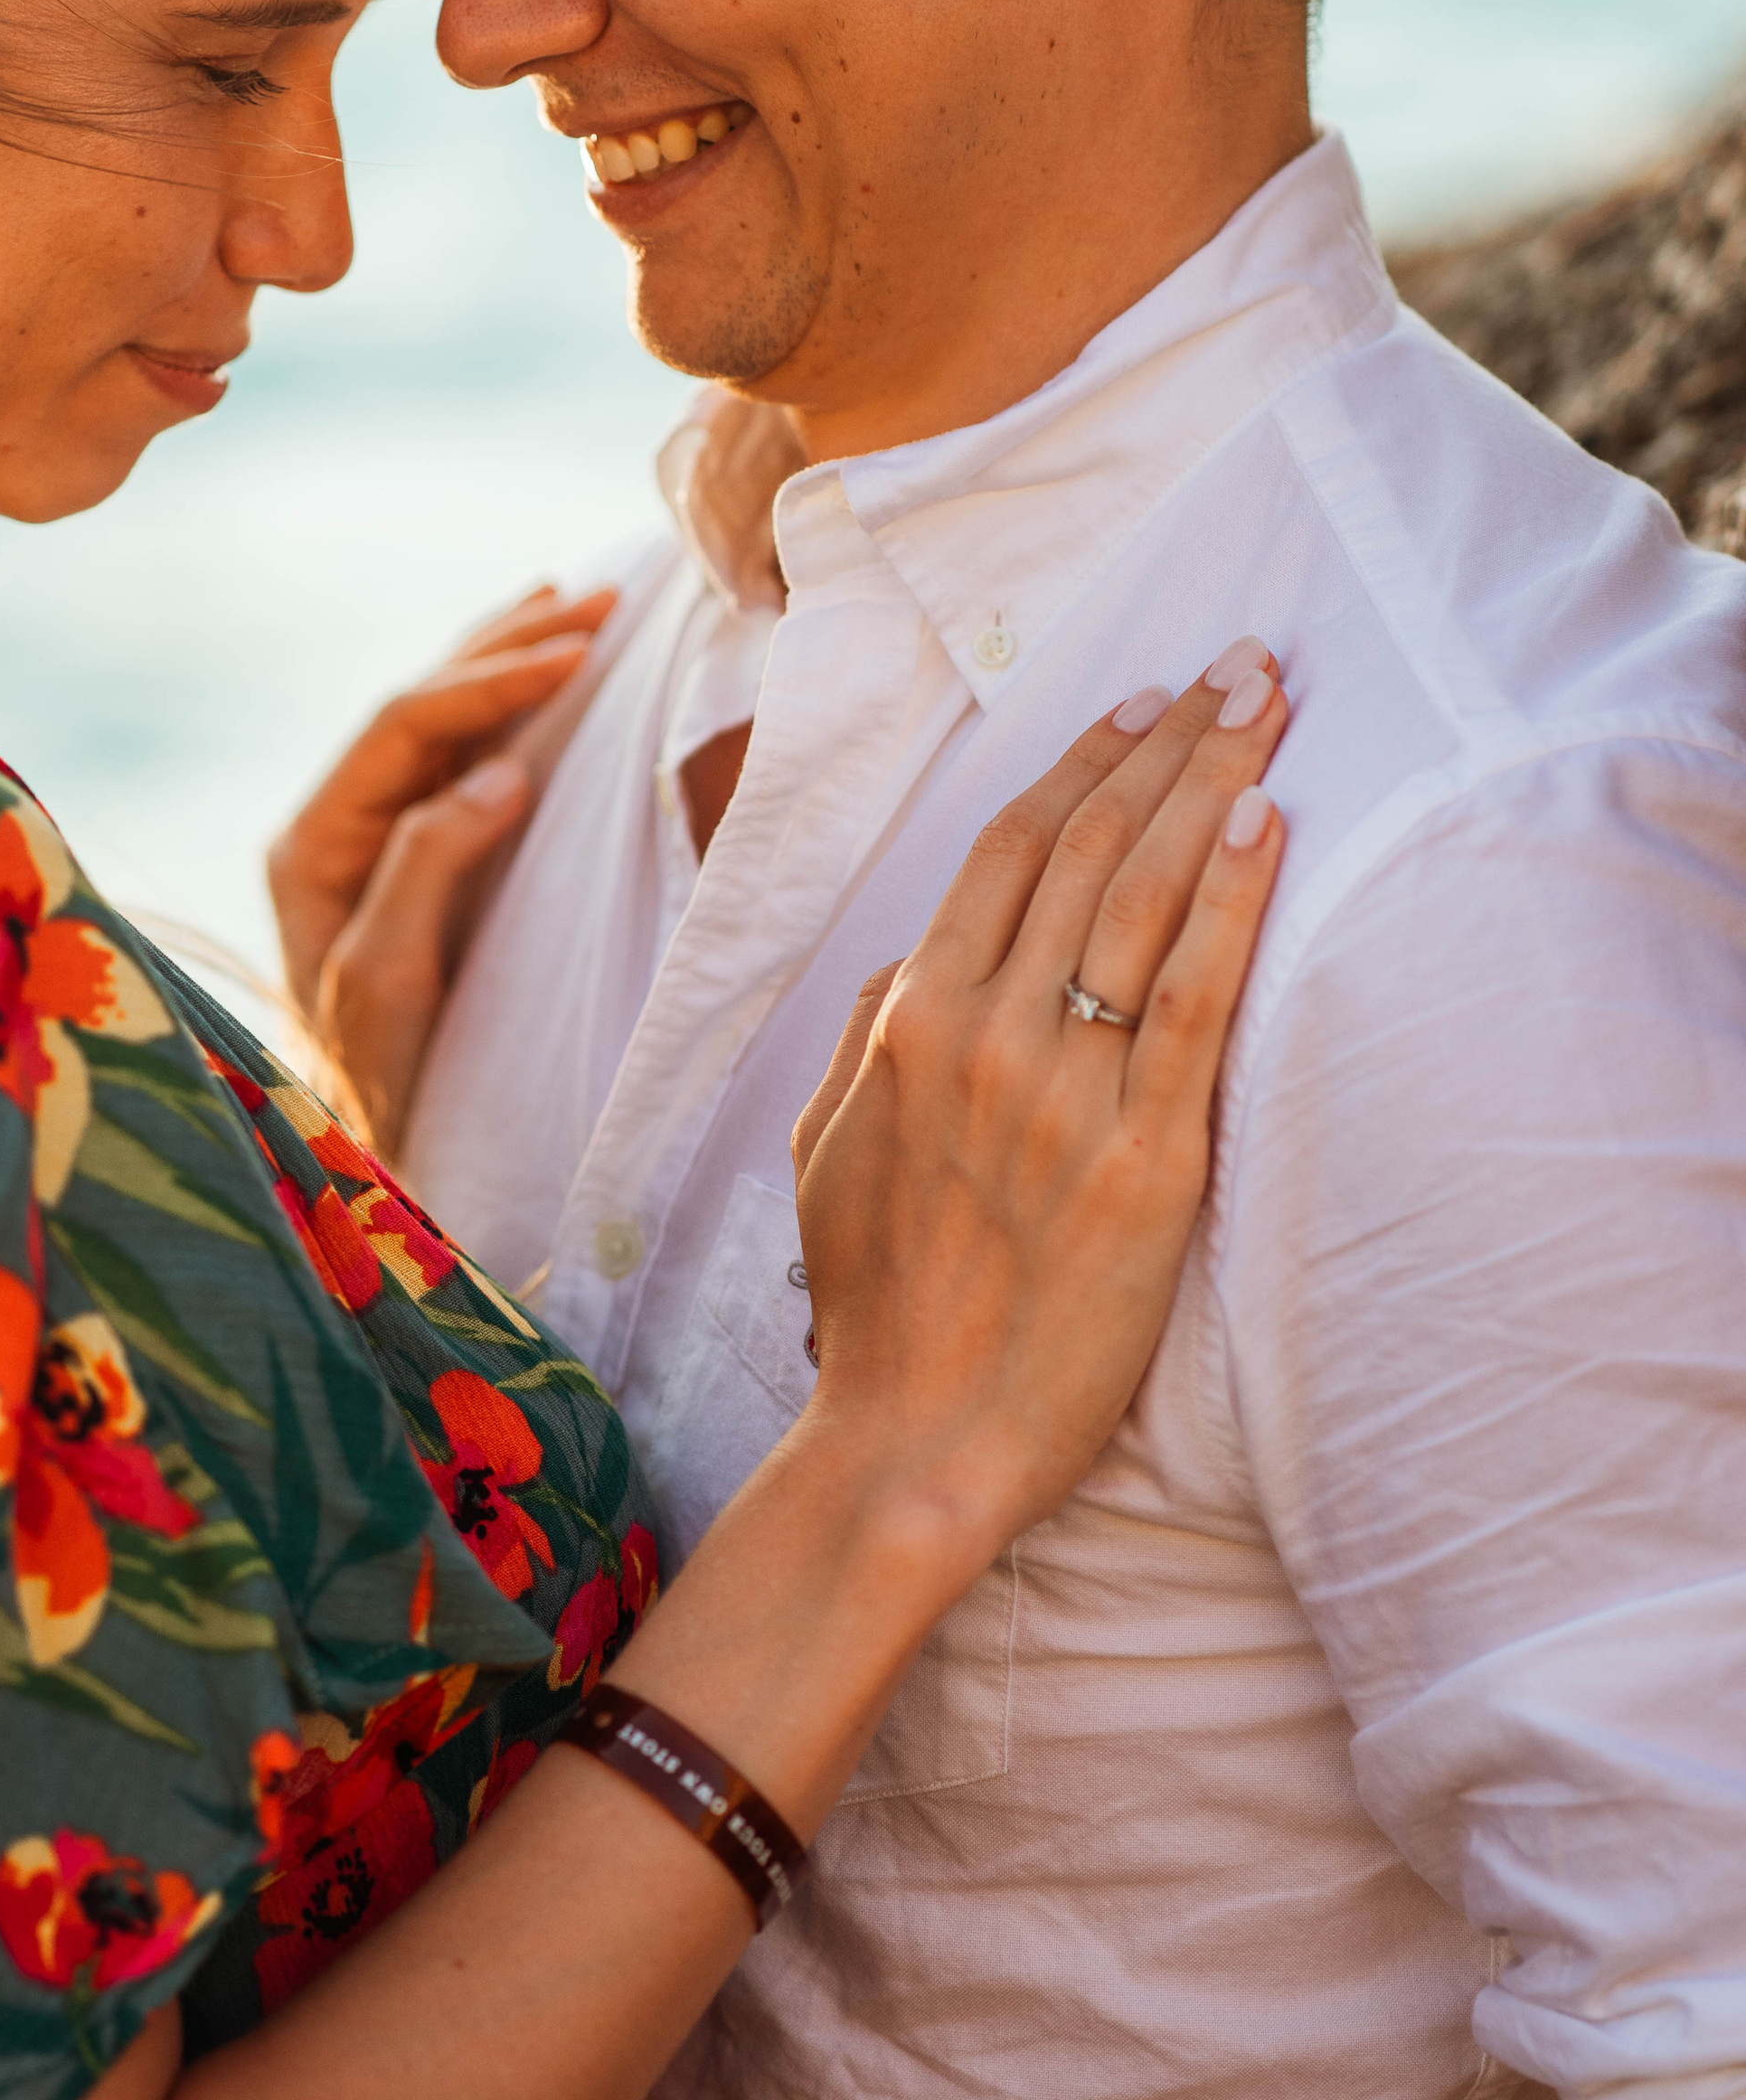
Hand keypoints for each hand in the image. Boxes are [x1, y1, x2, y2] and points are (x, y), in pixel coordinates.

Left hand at [267, 582, 615, 1149]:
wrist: (375, 1153)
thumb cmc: (377, 1079)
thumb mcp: (389, 980)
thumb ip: (428, 866)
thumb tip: (500, 768)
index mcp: (312, 843)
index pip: (402, 725)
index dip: (488, 679)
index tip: (577, 650)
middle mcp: (332, 827)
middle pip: (420, 704)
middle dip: (507, 647)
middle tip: (600, 602)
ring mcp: (370, 841)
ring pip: (440, 721)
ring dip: (507, 658)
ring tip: (570, 604)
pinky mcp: (411, 863)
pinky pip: (457, 760)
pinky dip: (505, 708)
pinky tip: (537, 673)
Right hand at [788, 656, 1285, 1575]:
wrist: (917, 1436)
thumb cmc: (877, 1302)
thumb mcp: (828, 1147)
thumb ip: (866, 1034)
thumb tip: (912, 956)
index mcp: (907, 1019)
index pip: (1007, 850)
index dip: (1084, 762)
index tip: (1145, 700)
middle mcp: (982, 1034)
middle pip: (1088, 846)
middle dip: (1170, 738)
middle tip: (1242, 663)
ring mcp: (1063, 1093)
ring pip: (1143, 897)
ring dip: (1211, 781)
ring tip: (1272, 704)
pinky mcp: (1144, 1160)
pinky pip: (1193, 1001)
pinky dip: (1230, 900)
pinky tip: (1265, 820)